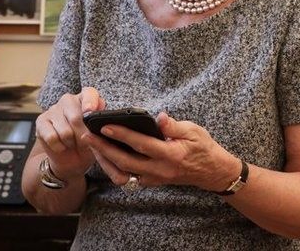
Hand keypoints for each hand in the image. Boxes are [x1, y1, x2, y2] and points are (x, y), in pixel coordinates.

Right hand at [35, 87, 105, 179]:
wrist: (72, 157)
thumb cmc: (88, 142)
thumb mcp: (99, 134)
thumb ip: (99, 124)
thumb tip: (97, 121)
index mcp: (86, 98)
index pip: (89, 93)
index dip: (90, 102)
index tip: (90, 112)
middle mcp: (68, 100)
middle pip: (76, 117)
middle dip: (83, 135)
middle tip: (85, 141)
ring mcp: (53, 109)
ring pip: (64, 131)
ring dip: (71, 142)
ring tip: (73, 143)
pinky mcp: (41, 121)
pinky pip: (51, 137)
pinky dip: (59, 146)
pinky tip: (62, 146)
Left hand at [82, 113, 237, 191]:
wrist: (211, 172)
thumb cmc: (203, 148)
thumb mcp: (194, 131)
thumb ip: (174, 126)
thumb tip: (159, 116)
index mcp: (171, 155)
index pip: (141, 144)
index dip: (122, 134)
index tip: (106, 125)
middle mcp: (160, 170)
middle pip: (125, 161)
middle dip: (104, 149)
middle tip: (88, 136)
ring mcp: (154, 178)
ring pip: (124, 171)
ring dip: (106, 159)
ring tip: (93, 145)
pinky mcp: (151, 182)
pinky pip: (129, 176)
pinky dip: (115, 166)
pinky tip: (106, 155)